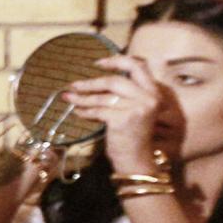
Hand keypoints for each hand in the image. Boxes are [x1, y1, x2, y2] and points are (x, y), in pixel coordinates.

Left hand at [56, 54, 177, 175]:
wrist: (136, 161)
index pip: (138, 66)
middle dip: (91, 83)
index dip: (117, 61)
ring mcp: (136, 108)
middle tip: (73, 85)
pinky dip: (85, 111)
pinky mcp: (122, 119)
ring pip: (103, 97)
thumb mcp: (135, 110)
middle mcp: (148, 98)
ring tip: (68, 98)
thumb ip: (124, 94)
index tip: (98, 63)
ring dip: (82, 97)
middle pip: (115, 81)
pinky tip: (77, 112)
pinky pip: (98, 110)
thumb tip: (96, 82)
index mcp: (153, 92)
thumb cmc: (133, 136)